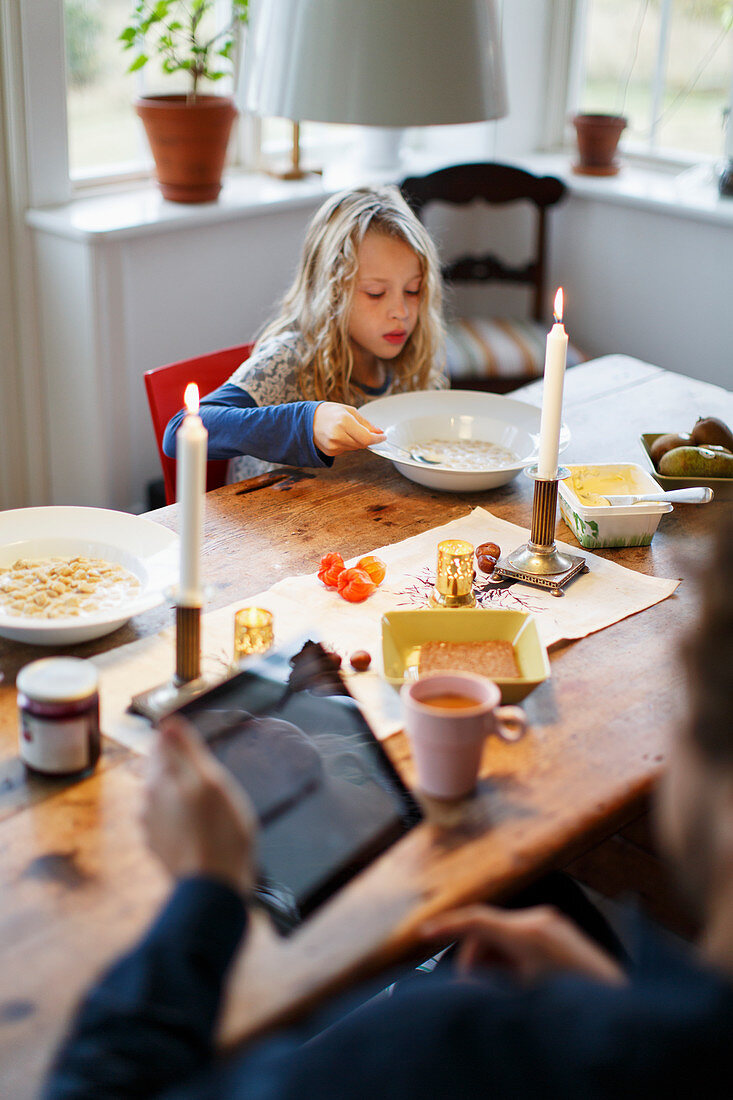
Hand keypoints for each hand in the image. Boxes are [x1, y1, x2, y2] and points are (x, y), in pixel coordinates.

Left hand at [141, 717, 256, 896]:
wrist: (212, 888)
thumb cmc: (221, 833)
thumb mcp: (213, 782)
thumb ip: (188, 750)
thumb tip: (168, 722)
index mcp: (160, 779)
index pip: (161, 743)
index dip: (181, 740)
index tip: (199, 748)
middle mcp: (147, 800)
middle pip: (160, 768)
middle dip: (180, 766)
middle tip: (209, 776)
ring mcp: (150, 825)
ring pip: (164, 793)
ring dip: (181, 791)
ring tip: (209, 803)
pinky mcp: (158, 845)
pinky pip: (168, 818)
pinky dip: (181, 815)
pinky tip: (201, 824)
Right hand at [313, 403, 385, 456]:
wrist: (307, 420)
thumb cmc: (329, 412)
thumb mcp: (349, 411)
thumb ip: (366, 423)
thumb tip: (379, 432)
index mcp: (343, 422)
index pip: (366, 437)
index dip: (377, 439)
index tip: (382, 437)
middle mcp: (338, 435)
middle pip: (362, 444)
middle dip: (367, 439)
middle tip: (364, 430)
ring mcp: (333, 446)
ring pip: (355, 448)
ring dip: (357, 441)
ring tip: (346, 430)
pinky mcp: (330, 452)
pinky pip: (346, 450)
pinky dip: (347, 444)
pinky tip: (339, 436)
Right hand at [420, 904, 625, 985]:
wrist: (615, 1003)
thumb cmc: (571, 1000)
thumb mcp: (521, 995)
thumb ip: (488, 984)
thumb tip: (465, 983)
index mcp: (526, 932)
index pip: (476, 920)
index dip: (446, 925)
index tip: (424, 932)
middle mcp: (538, 919)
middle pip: (488, 930)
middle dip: (476, 959)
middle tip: (476, 991)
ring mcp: (551, 922)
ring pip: (503, 935)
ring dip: (496, 961)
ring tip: (508, 991)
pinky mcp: (558, 929)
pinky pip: (521, 937)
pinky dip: (512, 957)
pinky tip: (521, 982)